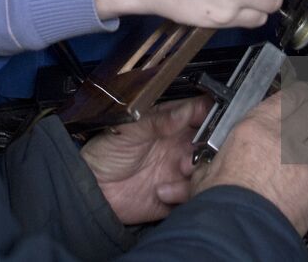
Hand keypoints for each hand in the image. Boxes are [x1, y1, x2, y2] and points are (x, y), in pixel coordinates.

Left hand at [81, 97, 210, 224]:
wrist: (91, 189)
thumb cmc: (105, 152)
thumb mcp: (130, 129)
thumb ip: (159, 120)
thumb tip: (186, 111)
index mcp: (171, 124)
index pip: (201, 114)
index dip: (213, 115)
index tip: (216, 120)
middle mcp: (179, 147)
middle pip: (211, 144)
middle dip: (209, 147)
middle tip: (194, 151)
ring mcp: (179, 172)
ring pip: (206, 170)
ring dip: (198, 171)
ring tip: (180, 170)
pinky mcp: (175, 196)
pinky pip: (192, 196)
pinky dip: (185, 195)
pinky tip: (163, 192)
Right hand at [192, 82, 307, 233]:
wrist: (242, 225)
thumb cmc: (223, 200)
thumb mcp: (208, 171)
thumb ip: (214, 164)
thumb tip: (202, 170)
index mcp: (256, 126)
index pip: (287, 97)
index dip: (300, 91)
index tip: (303, 90)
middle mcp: (285, 136)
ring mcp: (307, 157)